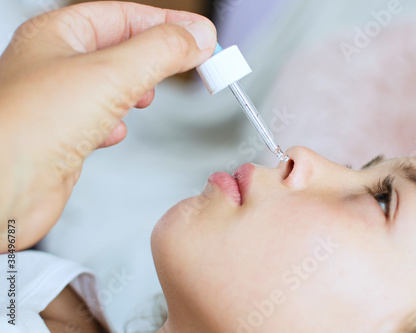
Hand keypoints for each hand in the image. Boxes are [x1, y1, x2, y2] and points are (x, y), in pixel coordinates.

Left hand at [0, 1, 216, 251]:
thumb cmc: (28, 128)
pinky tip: (117, 131)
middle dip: (157, 56)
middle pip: (121, 48)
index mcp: (59, 35)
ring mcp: (60, 103)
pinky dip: (117, 123)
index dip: (168, 23)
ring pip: (112, 85)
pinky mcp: (64, 138)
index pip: (125, 15)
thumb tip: (197, 38)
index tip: (202, 36)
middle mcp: (56, 65)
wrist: (1, 189)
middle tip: (193, 64)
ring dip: (138, 89)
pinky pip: (100, 119)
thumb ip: (160, 52)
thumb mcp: (111, 74)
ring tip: (150, 95)